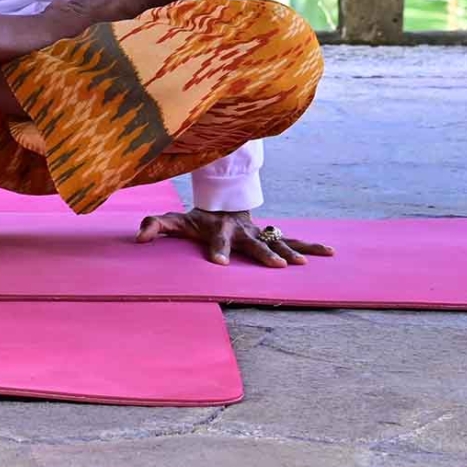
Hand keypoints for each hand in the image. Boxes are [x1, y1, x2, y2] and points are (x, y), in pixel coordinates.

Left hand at [136, 209, 333, 267]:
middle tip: (275, 266)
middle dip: (264, 253)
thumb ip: (156, 226)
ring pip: (279, 241)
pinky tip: (328, 252)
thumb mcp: (175, 220)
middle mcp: (243, 230)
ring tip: (303, 264)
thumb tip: (138, 238)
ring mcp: (260, 231)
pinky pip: (292, 239)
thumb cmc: (198, 216)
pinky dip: (310, 245)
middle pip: (255, 242)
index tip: (219, 264)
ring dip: (292, 251)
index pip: (217, 240)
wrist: (223, 200)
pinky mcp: (271, 234)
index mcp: (219, 228)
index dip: (218, 250)